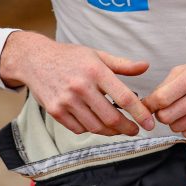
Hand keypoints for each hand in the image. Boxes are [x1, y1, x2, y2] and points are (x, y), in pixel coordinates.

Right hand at [0, 31, 154, 136]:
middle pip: (111, 118)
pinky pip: (79, 129)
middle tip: (135, 129)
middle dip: (127, 128)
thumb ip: (122, 65)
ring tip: (118, 127)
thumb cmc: (70, 57)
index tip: (149, 122)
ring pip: (95, 127)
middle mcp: (81, 86)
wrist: (36, 59)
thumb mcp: (97, 55)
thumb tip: (145, 66)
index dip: (139, 112)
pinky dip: (91, 128)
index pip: (123, 97)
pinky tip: (95, 121)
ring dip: (110, 131)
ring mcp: (67, 100)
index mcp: (95, 70)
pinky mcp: (56, 111)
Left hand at [143, 56, 185, 137]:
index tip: (147, 105)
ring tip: (182, 109)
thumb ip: (167, 82)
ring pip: (176, 127)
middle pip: (167, 116)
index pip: (162, 98)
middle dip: (161, 114)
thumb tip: (150, 100)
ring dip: (174, 120)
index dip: (150, 104)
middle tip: (165, 108)